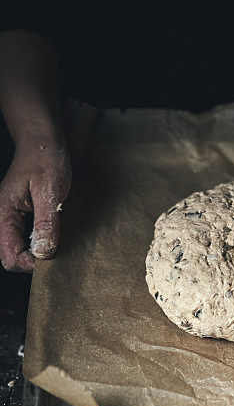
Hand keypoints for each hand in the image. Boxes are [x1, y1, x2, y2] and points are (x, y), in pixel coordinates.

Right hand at [0, 132, 71, 271]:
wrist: (43, 141)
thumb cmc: (45, 160)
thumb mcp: (49, 191)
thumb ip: (46, 223)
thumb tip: (43, 253)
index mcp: (3, 214)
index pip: (9, 256)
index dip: (31, 263)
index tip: (53, 255)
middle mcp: (3, 219)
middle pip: (11, 257)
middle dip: (34, 260)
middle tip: (57, 249)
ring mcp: (11, 218)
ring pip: (19, 249)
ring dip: (38, 251)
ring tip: (56, 239)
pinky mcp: (21, 216)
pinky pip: (27, 238)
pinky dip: (41, 240)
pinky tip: (54, 232)